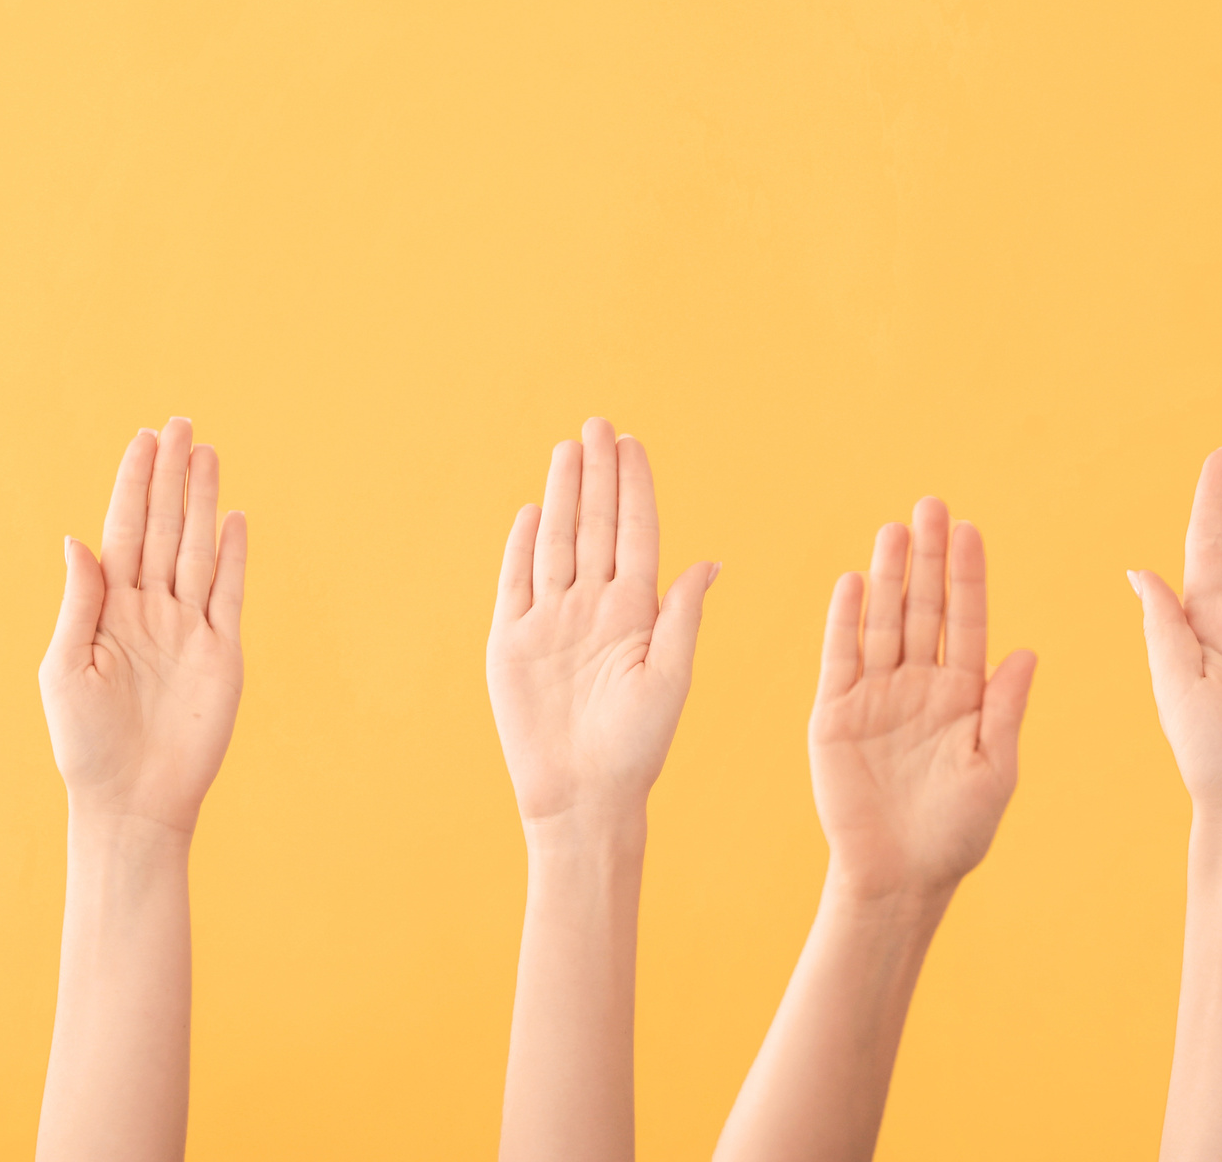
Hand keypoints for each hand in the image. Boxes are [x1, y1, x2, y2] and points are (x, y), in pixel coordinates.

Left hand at [41, 419, 244, 832]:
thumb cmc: (85, 744)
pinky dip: (234, 555)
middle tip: (181, 423)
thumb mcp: (65, 669)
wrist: (131, 802)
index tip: (143, 440)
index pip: (124, 531)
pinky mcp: (222, 653)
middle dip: (170, 476)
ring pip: (198, 549)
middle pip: (164, 528)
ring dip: (201, 500)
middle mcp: (150, 610)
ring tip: (207, 452)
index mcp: (108, 610)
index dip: (133, 485)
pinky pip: (229, 593)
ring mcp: (188, 629)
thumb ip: (79, 602)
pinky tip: (234, 517)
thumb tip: (78, 539)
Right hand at [486, 420, 716, 826]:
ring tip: (568, 450)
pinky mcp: (511, 642)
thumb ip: (682, 616)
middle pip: (594, 526)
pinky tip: (530, 510)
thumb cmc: (638, 748)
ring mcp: (550, 621)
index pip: (636, 534)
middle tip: (599, 424)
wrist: (583, 798)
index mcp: (636, 612)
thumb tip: (711, 560)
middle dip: (597, 475)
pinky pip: (515, 582)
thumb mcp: (672, 678)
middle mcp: (593, 607)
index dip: (634, 488)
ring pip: (556, 543)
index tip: (634, 444)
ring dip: (562, 496)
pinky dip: (521, 546)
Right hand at [810, 499, 1037, 901]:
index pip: (967, 622)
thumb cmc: (956, 834)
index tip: (972, 531)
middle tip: (931, 506)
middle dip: (928, 559)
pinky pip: (840, 657)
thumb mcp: (995, 770)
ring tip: (894, 529)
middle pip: (923, 608)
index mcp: (962, 696)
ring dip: (887, 576)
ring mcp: (876, 696)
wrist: (898, 878)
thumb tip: (1027, 651)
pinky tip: (851, 582)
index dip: (968, 577)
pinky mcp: (835, 713)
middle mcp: (919, 686)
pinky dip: (844, 620)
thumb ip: (1005, 709)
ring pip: (883, 622)